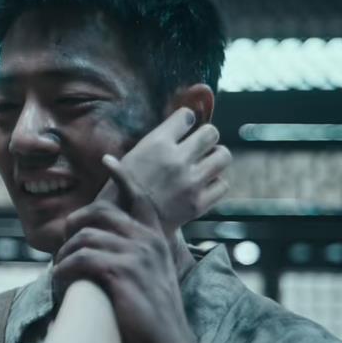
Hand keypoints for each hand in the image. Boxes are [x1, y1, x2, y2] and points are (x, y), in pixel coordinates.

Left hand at [54, 173, 199, 342]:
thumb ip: (136, 253)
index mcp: (156, 237)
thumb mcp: (152, 273)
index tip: (109, 158)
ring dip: (63, 256)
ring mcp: (135, 254)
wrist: (168, 341)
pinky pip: (79, 260)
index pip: (139, 197)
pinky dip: (63, 271)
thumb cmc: (154, 311)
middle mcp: (147, 240)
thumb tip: (102, 244)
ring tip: (59, 272)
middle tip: (63, 246)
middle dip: (74, 225)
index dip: (123, 175)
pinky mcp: (121, 272)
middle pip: (99, 213)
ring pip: (83, 238)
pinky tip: (60, 282)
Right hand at [97, 107, 231, 236]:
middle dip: (206, 137)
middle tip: (199, 145)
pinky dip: (215, 183)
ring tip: (206, 162)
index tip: (183, 126)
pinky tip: (204, 184)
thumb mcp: (130, 158)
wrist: (122, 226)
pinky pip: (222, 184)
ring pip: (223, 156)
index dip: (185, 120)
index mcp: (157, 144)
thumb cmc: (120, 190)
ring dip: (215, 157)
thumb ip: (154, 144)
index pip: (186, 116)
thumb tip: (174, 132)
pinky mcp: (198, 203)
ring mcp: (191, 182)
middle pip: (211, 133)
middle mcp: (178, 159)